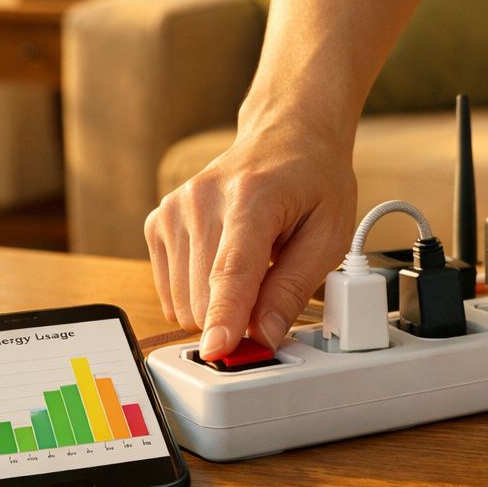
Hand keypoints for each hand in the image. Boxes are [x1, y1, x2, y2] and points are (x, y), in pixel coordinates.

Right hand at [144, 115, 356, 359]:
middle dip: (239, 315)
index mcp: (251, 197)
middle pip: (204, 297)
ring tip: (253, 262)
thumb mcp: (330, 233)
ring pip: (182, 302)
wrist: (286, 137)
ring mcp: (173, 210)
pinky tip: (226, 259)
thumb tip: (265, 334)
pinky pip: (170, 292)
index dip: (225, 316)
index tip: (218, 348)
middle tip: (272, 286)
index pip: (231, 269)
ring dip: (218, 303)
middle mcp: (202, 200)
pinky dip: (200, 291)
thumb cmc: (312, 180)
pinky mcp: (157, 223)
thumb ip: (295, 287)